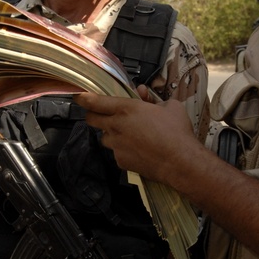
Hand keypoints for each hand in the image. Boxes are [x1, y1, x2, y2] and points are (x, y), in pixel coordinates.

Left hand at [75, 89, 199, 184]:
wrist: (180, 162)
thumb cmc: (177, 132)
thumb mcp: (170, 107)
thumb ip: (154, 100)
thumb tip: (145, 96)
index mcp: (126, 109)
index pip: (95, 102)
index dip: (84, 98)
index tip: (78, 96)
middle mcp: (116, 127)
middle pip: (92, 119)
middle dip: (94, 115)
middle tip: (103, 115)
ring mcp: (116, 146)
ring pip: (104, 137)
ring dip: (111, 134)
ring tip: (127, 135)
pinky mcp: (120, 161)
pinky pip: (116, 152)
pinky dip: (123, 150)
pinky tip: (137, 150)